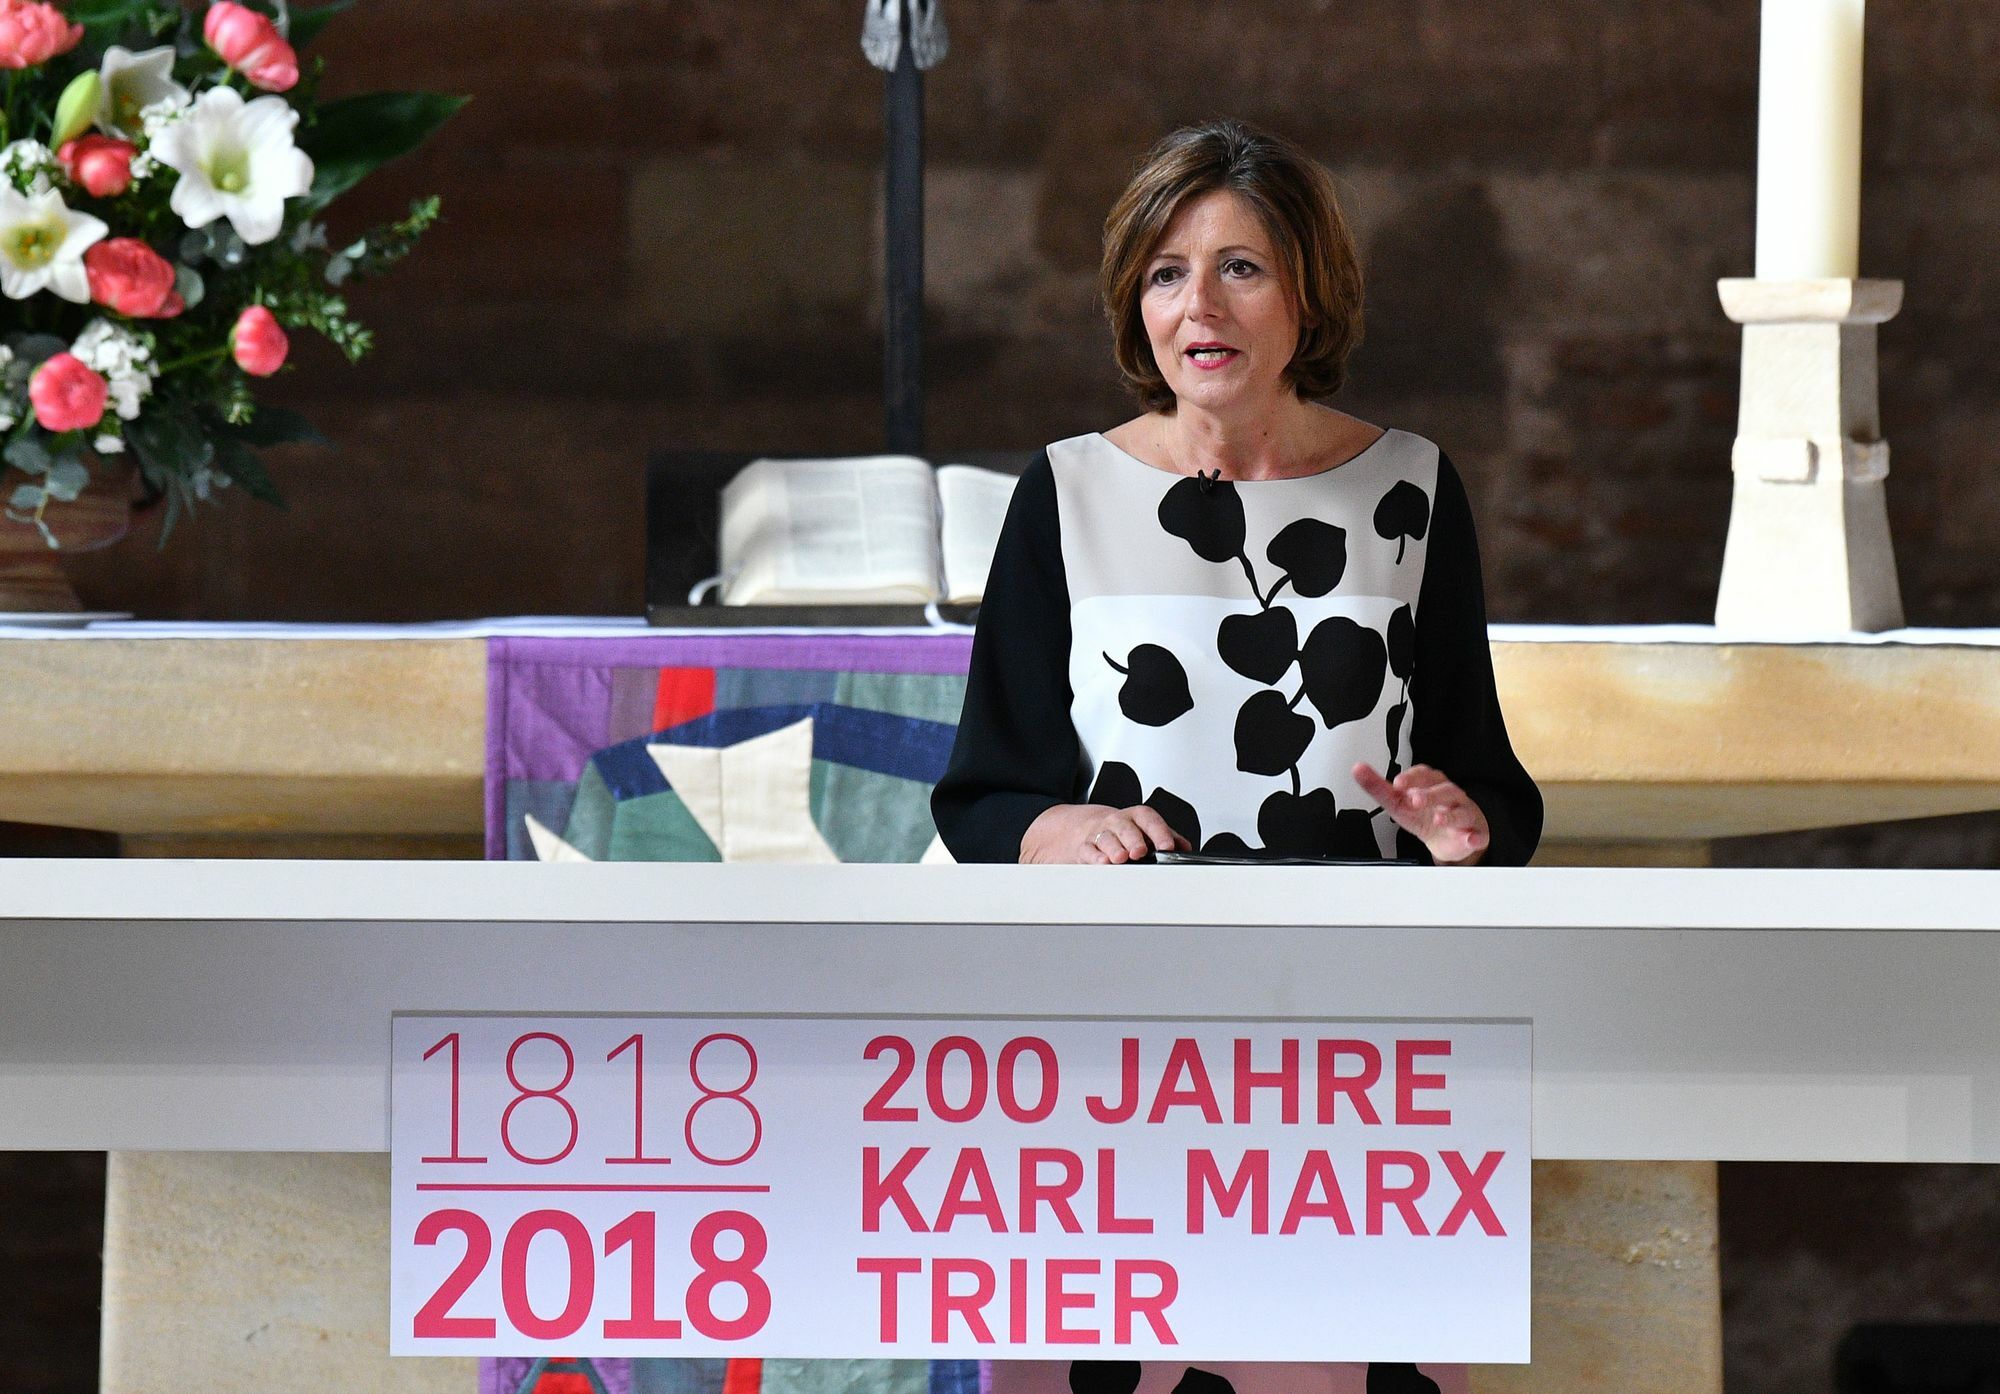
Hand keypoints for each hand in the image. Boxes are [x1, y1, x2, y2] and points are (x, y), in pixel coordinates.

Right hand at [1020, 802, 1191, 864]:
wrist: (1080, 827)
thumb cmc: (1119, 831)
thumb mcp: (1142, 828)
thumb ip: (1165, 836)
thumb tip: (1185, 848)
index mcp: (1135, 817)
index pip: (1148, 819)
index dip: (1159, 831)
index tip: (1168, 846)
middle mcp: (1117, 823)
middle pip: (1125, 827)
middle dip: (1134, 839)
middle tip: (1141, 851)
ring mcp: (1099, 834)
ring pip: (1106, 839)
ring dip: (1115, 849)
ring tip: (1122, 858)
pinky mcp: (1084, 847)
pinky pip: (1089, 851)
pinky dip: (1095, 857)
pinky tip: (1103, 863)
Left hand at [1352, 763, 1488, 865]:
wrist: (1450, 835)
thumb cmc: (1424, 814)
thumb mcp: (1399, 802)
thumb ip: (1378, 787)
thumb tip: (1358, 770)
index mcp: (1430, 785)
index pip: (1424, 775)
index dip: (1412, 778)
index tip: (1398, 783)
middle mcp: (1448, 796)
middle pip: (1444, 790)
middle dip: (1430, 795)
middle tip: (1414, 800)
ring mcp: (1463, 814)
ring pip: (1461, 811)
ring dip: (1450, 815)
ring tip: (1438, 820)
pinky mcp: (1473, 834)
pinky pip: (1477, 835)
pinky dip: (1474, 838)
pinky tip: (1469, 839)